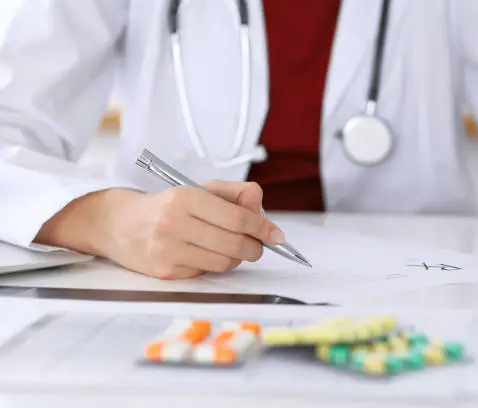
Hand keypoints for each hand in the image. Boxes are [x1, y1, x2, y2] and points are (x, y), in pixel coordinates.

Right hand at [36, 181, 282, 278]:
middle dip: (255, 247)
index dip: (263, 228)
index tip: (278, 235)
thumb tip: (260, 204)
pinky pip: (206, 272)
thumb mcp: (199, 190)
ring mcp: (168, 250)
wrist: (117, 224)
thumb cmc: (166, 205)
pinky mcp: (165, 272)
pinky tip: (206, 253)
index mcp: (186, 198)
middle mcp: (175, 223)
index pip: (238, 218)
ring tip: (232, 247)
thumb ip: (233, 193)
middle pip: (235, 244)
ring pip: (224, 262)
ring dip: (237, 258)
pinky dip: (215, 264)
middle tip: (258, 245)